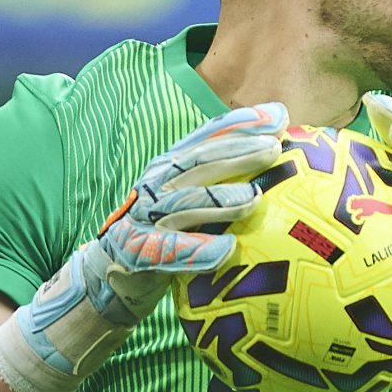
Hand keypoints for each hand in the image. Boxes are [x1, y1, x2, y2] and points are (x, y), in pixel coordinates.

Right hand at [0, 102, 286, 391]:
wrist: (112, 276)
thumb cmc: (165, 236)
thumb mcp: (191, 204)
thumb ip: (222, 183)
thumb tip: (276, 163)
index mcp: (168, 167)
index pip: (205, 137)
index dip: (239, 123)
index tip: (279, 116)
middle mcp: (155, 185)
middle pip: (197, 162)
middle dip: (235, 151)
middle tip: (272, 148)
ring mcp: (144, 218)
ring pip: (183, 202)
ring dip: (219, 199)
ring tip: (254, 199)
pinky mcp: (137, 251)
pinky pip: (169, 250)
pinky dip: (197, 250)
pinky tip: (226, 250)